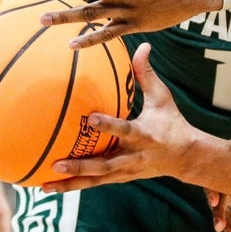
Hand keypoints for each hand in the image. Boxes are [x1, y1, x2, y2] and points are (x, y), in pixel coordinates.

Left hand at [39, 42, 200, 189]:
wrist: (185, 157)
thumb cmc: (171, 122)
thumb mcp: (162, 98)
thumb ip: (147, 74)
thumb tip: (143, 45)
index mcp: (144, 136)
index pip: (125, 130)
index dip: (109, 126)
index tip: (91, 118)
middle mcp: (133, 157)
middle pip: (105, 165)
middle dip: (81, 165)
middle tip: (57, 162)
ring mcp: (125, 172)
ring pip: (95, 180)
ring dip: (71, 183)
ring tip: (45, 183)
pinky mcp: (119, 179)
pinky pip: (93, 183)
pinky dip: (72, 186)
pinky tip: (49, 185)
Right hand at [203, 115, 230, 231]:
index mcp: (226, 155)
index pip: (215, 173)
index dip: (213, 188)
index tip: (214, 202)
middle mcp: (223, 168)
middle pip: (215, 191)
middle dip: (217, 211)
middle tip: (219, 227)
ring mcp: (227, 179)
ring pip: (222, 201)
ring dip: (226, 219)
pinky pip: (229, 204)